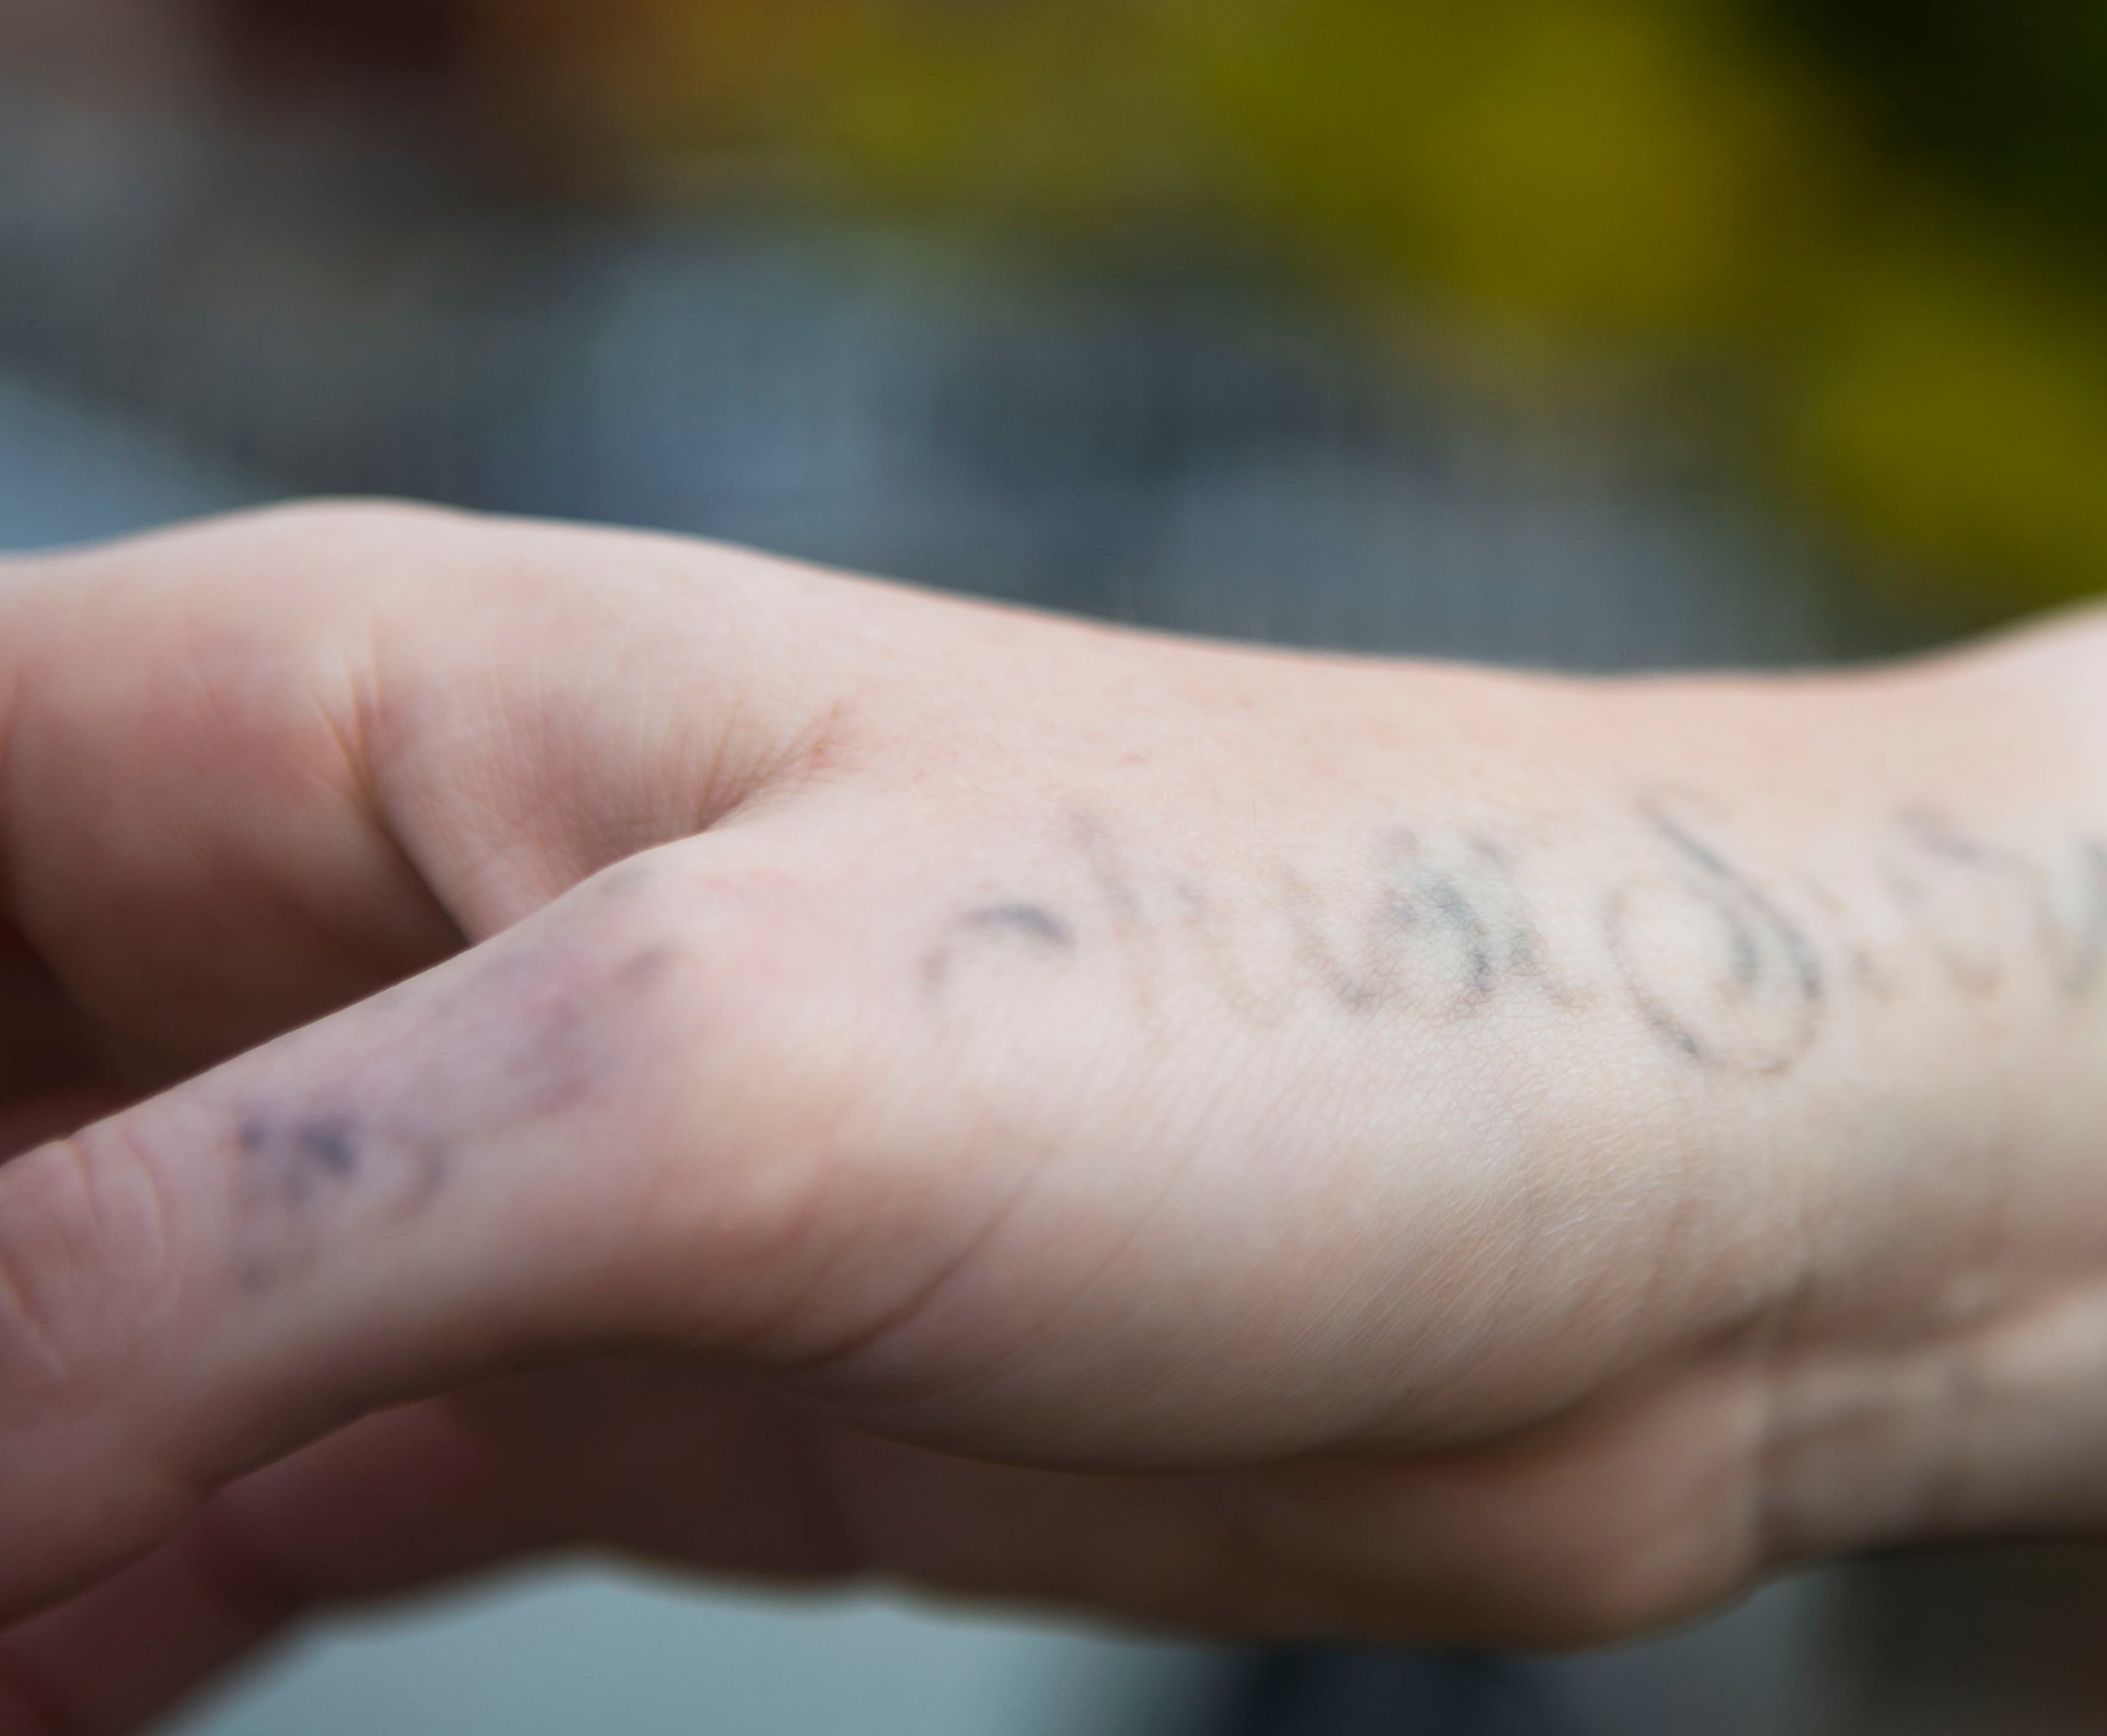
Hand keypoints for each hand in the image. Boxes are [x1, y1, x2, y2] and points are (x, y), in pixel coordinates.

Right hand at [0, 504, 2106, 1731]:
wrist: (1701, 1184)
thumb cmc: (1300, 990)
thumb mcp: (714, 1081)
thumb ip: (202, 1248)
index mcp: (333, 710)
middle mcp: (386, 919)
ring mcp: (513, 1171)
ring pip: (52, 1343)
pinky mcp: (650, 1384)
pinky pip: (242, 1512)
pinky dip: (101, 1618)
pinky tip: (42, 1705)